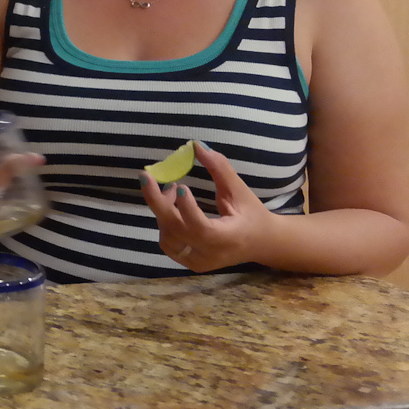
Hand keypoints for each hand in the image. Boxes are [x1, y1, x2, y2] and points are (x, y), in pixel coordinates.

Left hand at [140, 142, 273, 271]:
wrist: (262, 243)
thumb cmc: (252, 213)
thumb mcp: (239, 190)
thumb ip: (219, 168)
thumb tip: (196, 145)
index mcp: (229, 238)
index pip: (201, 229)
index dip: (186, 210)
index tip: (180, 186)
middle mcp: (211, 254)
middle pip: (176, 231)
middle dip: (158, 202)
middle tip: (147, 177)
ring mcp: (199, 261)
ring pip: (168, 237)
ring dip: (163, 211)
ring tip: (171, 190)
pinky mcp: (191, 263)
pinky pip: (168, 244)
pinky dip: (165, 223)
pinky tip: (171, 207)